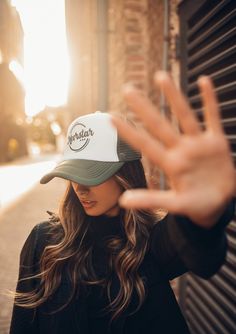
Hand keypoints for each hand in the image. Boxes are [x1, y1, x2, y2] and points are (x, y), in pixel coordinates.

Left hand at [112, 71, 235, 227]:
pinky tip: (204, 81)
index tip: (110, 117)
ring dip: (173, 96)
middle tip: (127, 88)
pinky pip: (212, 116)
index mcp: (170, 164)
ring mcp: (198, 144)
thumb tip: (122, 201)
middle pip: (160, 124)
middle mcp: (181, 150)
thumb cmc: (196, 206)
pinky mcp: (216, 142)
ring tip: (160, 76)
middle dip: (144, 108)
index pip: (145, 144)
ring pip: (184, 115)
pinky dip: (209, 100)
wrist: (219, 204)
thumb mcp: (175, 204)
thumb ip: (151, 200)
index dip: (128, 132)